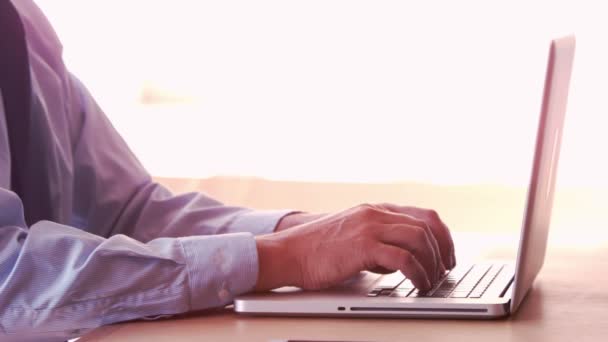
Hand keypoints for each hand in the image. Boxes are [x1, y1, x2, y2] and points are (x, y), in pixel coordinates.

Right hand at [255, 203, 454, 291]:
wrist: (288, 253)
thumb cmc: (317, 251)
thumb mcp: (353, 237)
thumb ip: (378, 242)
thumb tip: (402, 260)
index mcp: (375, 209)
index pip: (423, 215)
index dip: (442, 236)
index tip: (447, 255)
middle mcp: (376, 213)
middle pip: (428, 225)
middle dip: (444, 250)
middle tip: (445, 271)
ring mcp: (370, 227)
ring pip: (421, 239)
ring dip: (433, 263)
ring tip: (431, 281)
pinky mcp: (364, 246)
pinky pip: (404, 258)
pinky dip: (418, 273)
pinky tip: (418, 284)